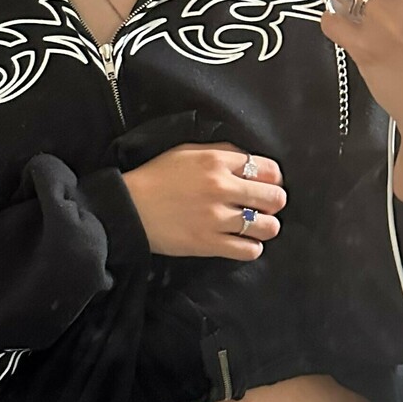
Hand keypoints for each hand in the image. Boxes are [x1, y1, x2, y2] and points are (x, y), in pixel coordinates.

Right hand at [121, 142, 285, 259]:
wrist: (128, 207)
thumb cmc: (156, 177)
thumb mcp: (187, 151)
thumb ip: (221, 151)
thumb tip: (249, 160)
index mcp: (217, 161)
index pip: (269, 170)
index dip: (272, 179)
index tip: (265, 185)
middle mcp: (221, 188)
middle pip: (274, 198)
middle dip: (273, 203)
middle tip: (263, 207)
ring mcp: (216, 218)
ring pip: (267, 226)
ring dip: (266, 226)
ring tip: (256, 226)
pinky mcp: (208, 244)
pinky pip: (249, 250)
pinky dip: (252, 247)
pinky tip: (243, 242)